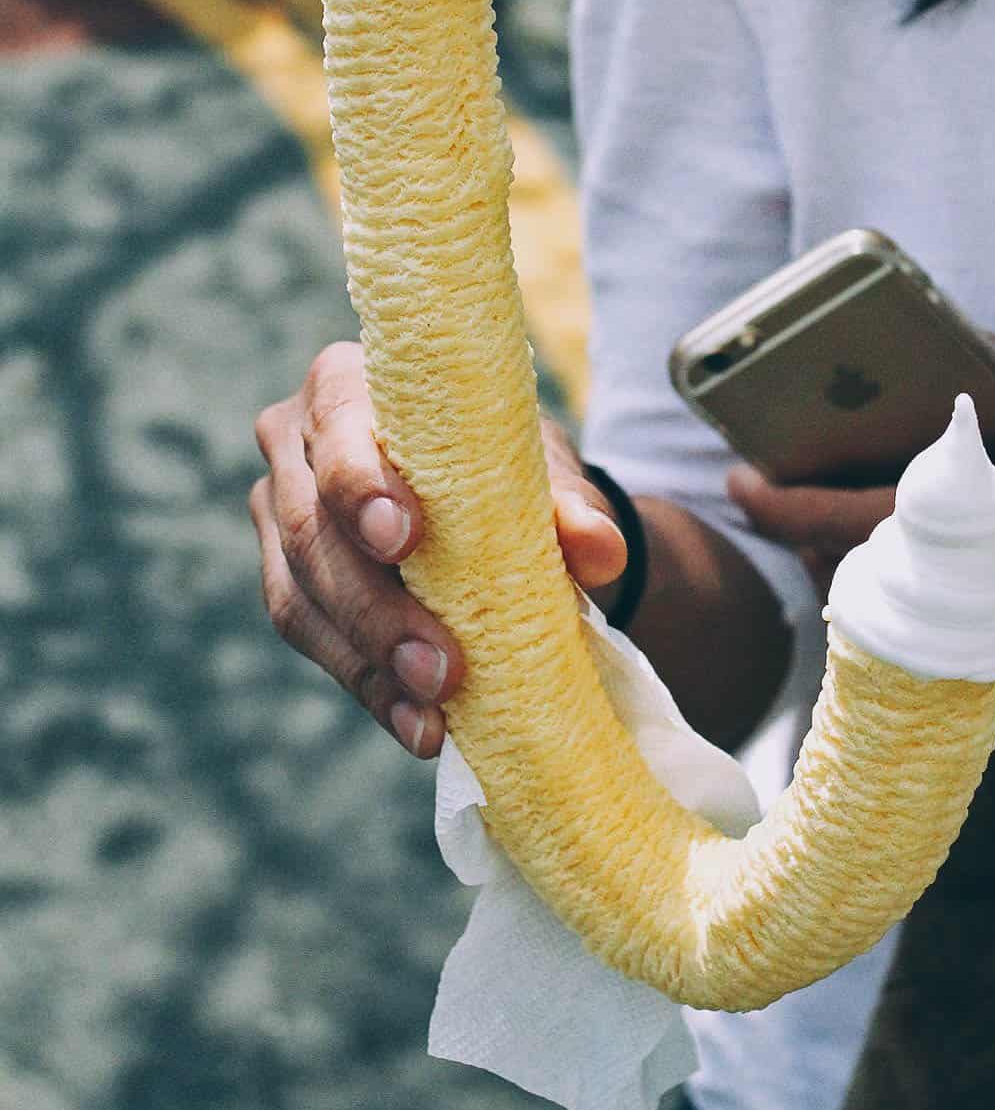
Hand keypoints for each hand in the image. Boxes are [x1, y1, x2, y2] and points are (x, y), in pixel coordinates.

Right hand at [251, 341, 628, 757]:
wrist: (490, 506)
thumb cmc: (505, 466)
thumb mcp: (543, 471)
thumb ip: (572, 504)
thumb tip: (601, 551)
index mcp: (346, 382)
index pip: (336, 423)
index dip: (361, 484)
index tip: (406, 541)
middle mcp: (294, 441)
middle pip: (312, 528)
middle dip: (377, 608)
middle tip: (442, 667)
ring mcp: (279, 515)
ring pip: (300, 595)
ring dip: (371, 661)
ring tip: (436, 709)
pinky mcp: (288, 582)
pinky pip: (313, 641)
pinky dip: (371, 688)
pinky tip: (420, 726)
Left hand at [728, 341, 994, 703]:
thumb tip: (972, 345)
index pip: (862, 519)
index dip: (785, 506)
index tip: (742, 484)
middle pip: (858, 582)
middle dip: (810, 545)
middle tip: (792, 503)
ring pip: (891, 629)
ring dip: (855, 585)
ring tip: (846, 537)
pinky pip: (940, 658)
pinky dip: (911, 622)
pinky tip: (919, 584)